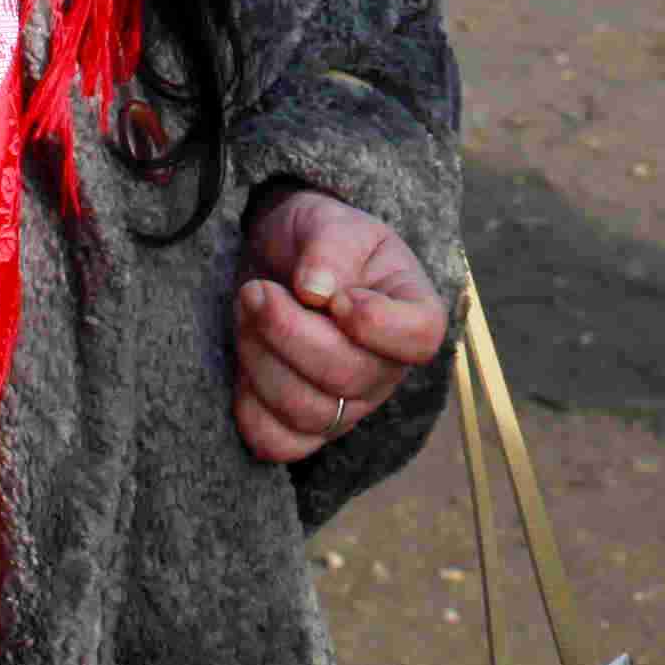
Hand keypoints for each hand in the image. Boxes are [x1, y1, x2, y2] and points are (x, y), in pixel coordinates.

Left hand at [237, 190, 444, 465]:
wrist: (280, 261)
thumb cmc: (318, 241)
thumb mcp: (331, 221)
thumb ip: (331, 246)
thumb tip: (316, 290)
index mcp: (412, 311)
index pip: (420, 337)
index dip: (376, 323)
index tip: (336, 295)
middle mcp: (387, 368)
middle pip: (350, 377)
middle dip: (289, 332)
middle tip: (256, 291)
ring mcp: (349, 405)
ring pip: (309, 412)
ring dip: (261, 360)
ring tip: (247, 312)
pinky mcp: (306, 428)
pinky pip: (280, 443)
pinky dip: (251, 408)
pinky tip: (244, 363)